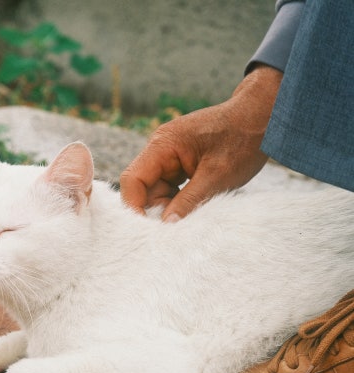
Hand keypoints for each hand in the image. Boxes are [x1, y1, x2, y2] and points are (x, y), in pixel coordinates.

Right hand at [120, 65, 282, 220]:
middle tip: (173, 230)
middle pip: (143, 187)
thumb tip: (166, 225)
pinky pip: (171, 186)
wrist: (265, 115)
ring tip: (191, 217)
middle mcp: (160, 149)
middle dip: (155, 209)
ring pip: (157, 189)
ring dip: (169, 206)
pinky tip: (195, 208)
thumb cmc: (243, 139)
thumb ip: (188, 201)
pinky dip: (179, 200)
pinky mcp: (182, 162)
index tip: (145, 231)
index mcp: (162, 145)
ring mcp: (171, 156)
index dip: (134, 207)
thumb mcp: (216, 176)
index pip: (132, 180)